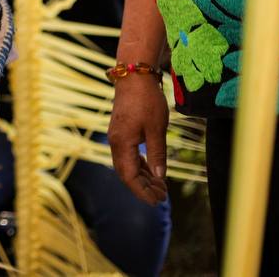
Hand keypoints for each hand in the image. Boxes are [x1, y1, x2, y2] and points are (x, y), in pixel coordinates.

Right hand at [108, 74, 169, 205]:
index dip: (142, 191)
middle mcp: (115, 142)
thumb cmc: (146, 101)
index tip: (157, 202)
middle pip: (126, 173)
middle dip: (143, 187)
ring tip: (160, 186)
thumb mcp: (157, 129)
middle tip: (163, 197)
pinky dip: (140, 165)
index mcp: (122, 143)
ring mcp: (117, 136)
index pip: (129, 176)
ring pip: (127, 165)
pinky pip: (128, 155)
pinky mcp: (121, 131)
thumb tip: (160, 177)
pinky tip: (152, 169)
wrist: (134, 76)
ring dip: (142, 177)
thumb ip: (157, 154)